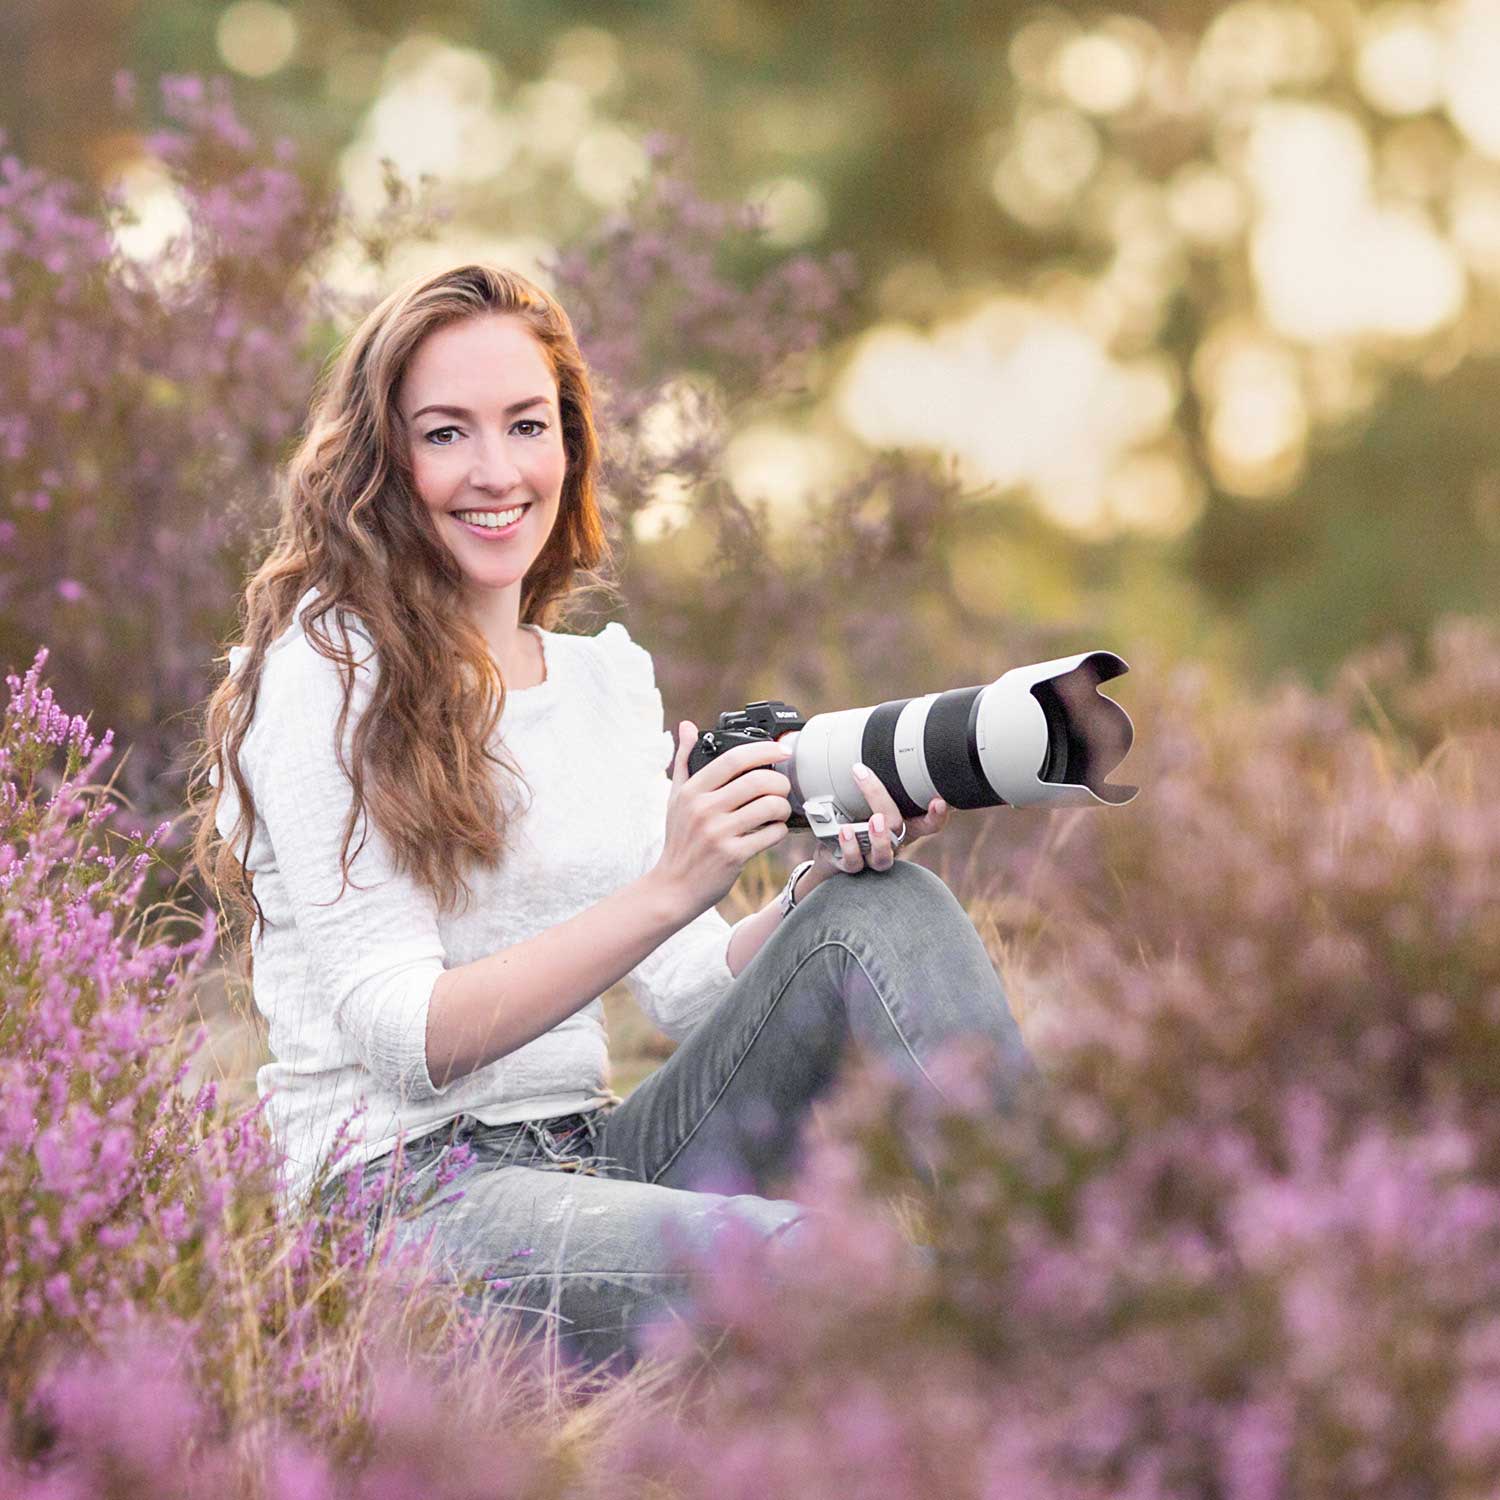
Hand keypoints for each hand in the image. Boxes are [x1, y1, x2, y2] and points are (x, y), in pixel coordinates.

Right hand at [652, 721, 793, 917]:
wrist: (673, 887)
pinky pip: (770, 835)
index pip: (734, 759)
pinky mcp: (732, 856)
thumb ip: (683, 761)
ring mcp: (718, 833)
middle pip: (758, 781)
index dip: (764, 750)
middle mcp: (703, 809)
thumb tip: (686, 726)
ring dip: (782, 806)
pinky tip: (773, 830)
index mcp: (692, 791)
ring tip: (779, 810)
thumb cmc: (679, 841)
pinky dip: (779, 830)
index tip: (782, 750)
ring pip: (769, 807)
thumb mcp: (675, 798)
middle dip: (780, 782)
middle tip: (783, 787)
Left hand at [818, 762, 949, 876]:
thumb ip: (876, 781)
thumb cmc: (855, 818)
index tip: (938, 801)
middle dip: (888, 812)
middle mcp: (892, 843)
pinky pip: (853, 862)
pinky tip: (844, 831)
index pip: (929, 823)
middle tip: (877, 809)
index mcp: (903, 825)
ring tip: (867, 823)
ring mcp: (873, 856)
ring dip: (877, 839)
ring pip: (883, 856)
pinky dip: (849, 847)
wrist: (832, 850)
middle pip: (897, 829)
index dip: (937, 815)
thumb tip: (873, 743)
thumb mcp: (867, 798)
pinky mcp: (852, 865)